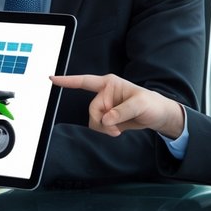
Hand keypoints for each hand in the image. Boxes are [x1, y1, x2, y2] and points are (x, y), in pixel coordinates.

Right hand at [50, 74, 185, 137]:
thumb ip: (121, 111)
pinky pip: (98, 126)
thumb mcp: (139, 105)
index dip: (68, 81)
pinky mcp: (107, 117)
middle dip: (101, 121)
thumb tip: (106, 120)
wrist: (158, 116)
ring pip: (93, 120)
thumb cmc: (151, 104)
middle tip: (115, 128)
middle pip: (91, 109)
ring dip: (103, 128)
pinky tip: (117, 130)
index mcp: (109, 84)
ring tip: (118, 130)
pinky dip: (106, 131)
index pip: (84, 81)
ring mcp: (105, 106)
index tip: (52, 79)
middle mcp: (104, 94)